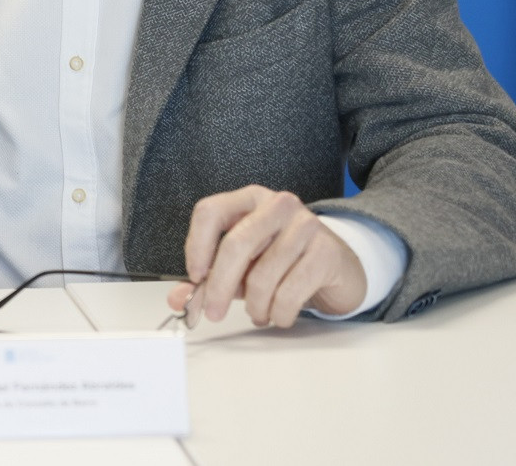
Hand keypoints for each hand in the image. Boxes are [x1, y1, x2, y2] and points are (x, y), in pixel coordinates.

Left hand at [165, 185, 368, 328]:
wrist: (338, 268)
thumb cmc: (283, 262)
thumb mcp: (242, 266)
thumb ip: (208, 279)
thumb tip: (178, 298)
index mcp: (249, 199)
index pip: (210, 211)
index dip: (197, 246)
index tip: (195, 276)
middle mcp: (277, 205)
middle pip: (236, 244)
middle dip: (219, 285)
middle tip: (212, 313)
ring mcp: (305, 225)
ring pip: (263, 274)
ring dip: (255, 306)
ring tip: (257, 314)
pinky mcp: (326, 252)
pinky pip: (290, 292)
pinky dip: (278, 314)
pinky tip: (279, 315)